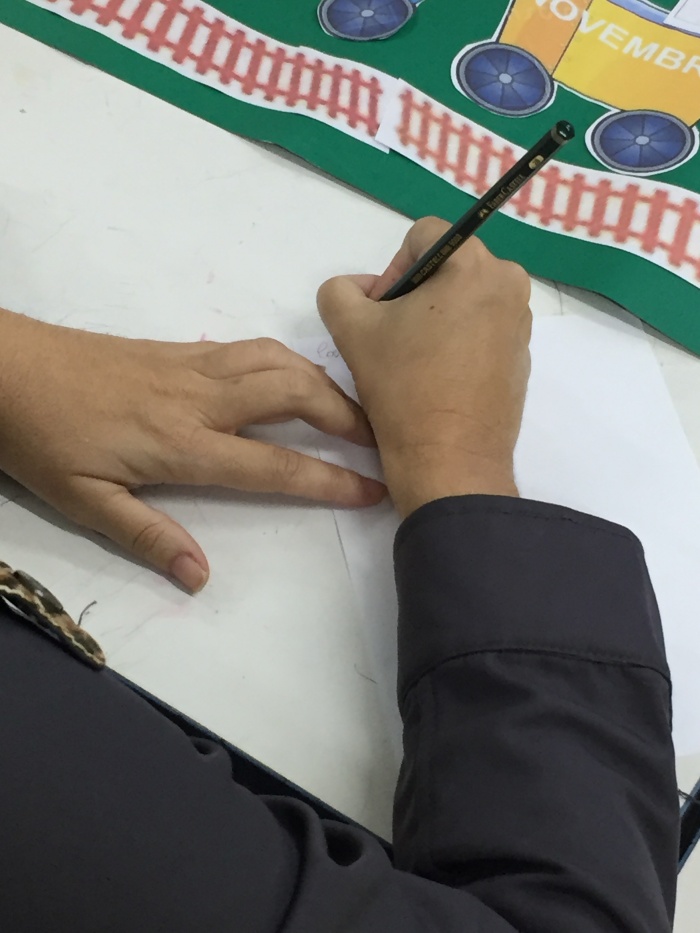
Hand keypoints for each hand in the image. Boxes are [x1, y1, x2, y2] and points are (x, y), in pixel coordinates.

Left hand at [0, 313, 384, 589]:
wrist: (4, 365)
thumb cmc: (41, 438)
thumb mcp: (84, 501)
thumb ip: (148, 536)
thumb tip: (200, 576)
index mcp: (181, 444)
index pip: (274, 465)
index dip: (330, 479)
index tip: (374, 489)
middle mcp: (200, 398)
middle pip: (294, 394)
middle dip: (347, 416)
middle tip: (380, 440)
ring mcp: (192, 365)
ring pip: (278, 360)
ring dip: (323, 382)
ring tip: (350, 409)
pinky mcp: (180, 348)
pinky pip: (251, 347)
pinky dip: (289, 360)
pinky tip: (295, 377)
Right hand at [317, 217, 531, 516]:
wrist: (450, 461)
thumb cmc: (402, 387)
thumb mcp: (350, 329)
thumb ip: (340, 290)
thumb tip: (359, 291)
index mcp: (476, 264)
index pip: (423, 236)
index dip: (391, 270)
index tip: (380, 313)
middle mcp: (510, 285)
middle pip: (447, 268)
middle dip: (413, 295)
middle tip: (389, 338)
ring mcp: (521, 325)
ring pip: (464, 301)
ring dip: (433, 320)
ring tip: (411, 362)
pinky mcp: (521, 359)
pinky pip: (481, 332)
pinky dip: (456, 344)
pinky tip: (435, 380)